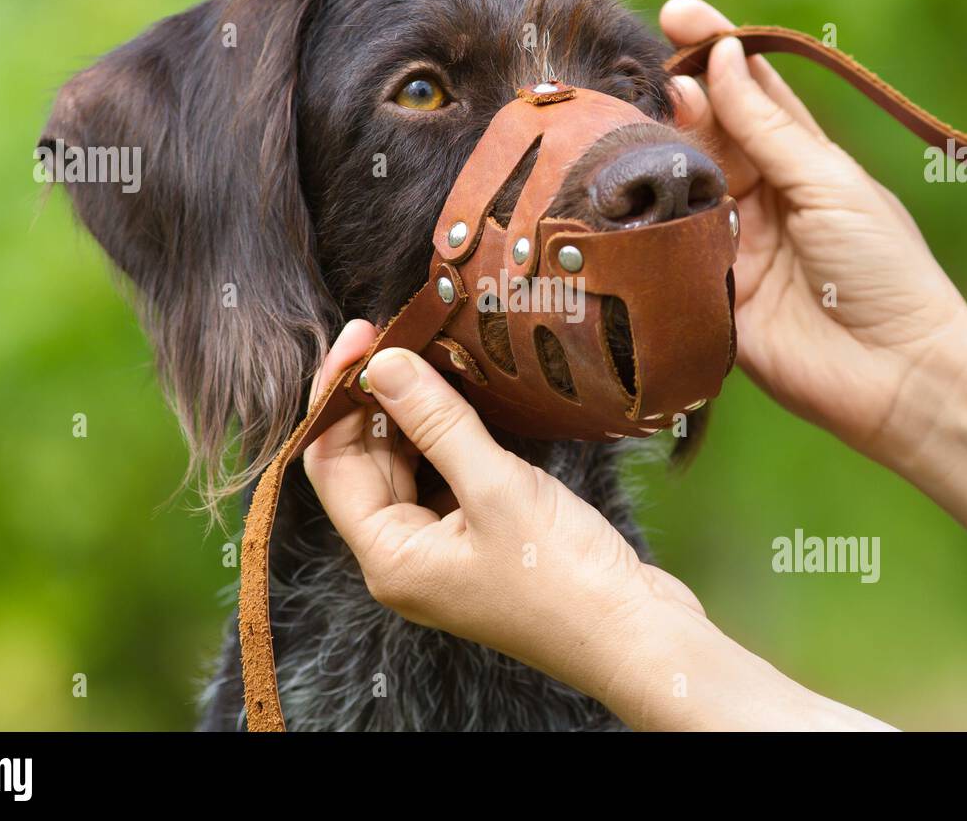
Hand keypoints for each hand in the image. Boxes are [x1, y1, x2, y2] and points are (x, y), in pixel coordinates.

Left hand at [302, 322, 891, 729]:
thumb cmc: (565, 577)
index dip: (338, 395)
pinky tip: (466, 398)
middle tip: (400, 332)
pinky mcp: (479, 540)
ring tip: (433, 353)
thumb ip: (435, 422)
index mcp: (389, 556)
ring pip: (406, 466)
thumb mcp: (496, 487)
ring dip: (414, 414)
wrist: (635, 634)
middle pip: (365, 462)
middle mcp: (404, 556)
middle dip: (376, 398)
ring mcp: (442, 551)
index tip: (363, 336)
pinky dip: (448, 436)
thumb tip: (380, 365)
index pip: (331, 462)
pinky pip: (445, 477)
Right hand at [661, 0, 966, 456]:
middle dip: (676, 98)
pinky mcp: (706, 294)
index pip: (748, 91)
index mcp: (799, 161)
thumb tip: (721, 59)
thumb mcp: (829, 184)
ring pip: (677, 186)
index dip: (713, 50)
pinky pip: (665, 251)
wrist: (895, 373)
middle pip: (705, 133)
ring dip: (655, 153)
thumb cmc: (884, 269)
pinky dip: (644, 223)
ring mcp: (728, 245)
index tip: (677, 15)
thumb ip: (769, 127)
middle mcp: (758, 197)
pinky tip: (621, 193)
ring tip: (633, 122)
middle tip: (652, 75)